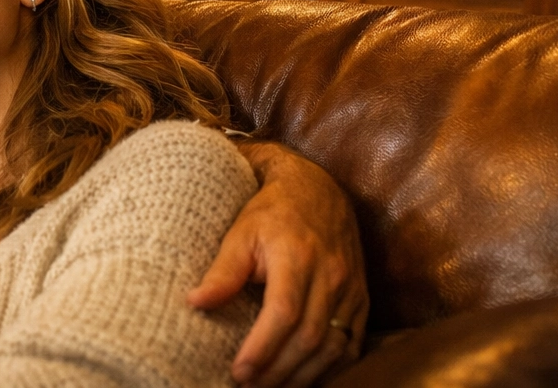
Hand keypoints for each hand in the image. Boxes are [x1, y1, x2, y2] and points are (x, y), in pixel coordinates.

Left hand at [187, 140, 367, 386]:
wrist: (316, 190)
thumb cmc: (271, 212)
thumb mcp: (240, 232)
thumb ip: (223, 271)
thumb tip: (195, 303)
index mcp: (297, 257)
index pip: (284, 313)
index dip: (263, 348)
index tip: (239, 372)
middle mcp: (331, 275)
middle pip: (309, 337)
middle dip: (278, 371)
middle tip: (248, 386)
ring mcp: (351, 289)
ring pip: (334, 347)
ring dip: (302, 376)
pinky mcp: (362, 299)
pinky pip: (352, 344)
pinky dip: (330, 368)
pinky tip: (304, 379)